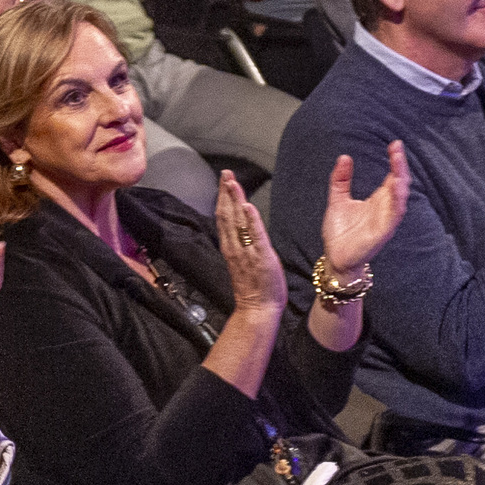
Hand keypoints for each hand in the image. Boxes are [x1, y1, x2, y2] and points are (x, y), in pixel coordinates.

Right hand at [212, 168, 285, 317]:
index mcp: (231, 247)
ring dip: (235, 200)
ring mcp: (247, 251)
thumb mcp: (243, 262)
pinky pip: (255, 236)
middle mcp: (235, 247)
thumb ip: (240, 244)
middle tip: (226, 174)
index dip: (223, 197)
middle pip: (227, 214)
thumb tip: (242, 229)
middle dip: (226, 192)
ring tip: (232, 182)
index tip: (224, 181)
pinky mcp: (261, 256)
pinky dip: (251, 220)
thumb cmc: (254, 288)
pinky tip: (248, 206)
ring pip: (237, 221)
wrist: (257, 310)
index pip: (224, 217)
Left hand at [318, 141, 410, 276]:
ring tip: (399, 167)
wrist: (335, 257)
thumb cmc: (340, 232)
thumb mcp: (338, 200)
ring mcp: (385, 221)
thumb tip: (344, 157)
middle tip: (397, 149)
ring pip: (400, 200)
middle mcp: (385, 208)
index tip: (394, 144)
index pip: (392, 176)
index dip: (395, 161)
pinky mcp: (382, 233)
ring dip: (401, 183)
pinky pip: (393, 218)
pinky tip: (396, 191)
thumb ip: (341, 180)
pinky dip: (396, 204)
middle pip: (400, 184)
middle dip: (401, 167)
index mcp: (378, 199)